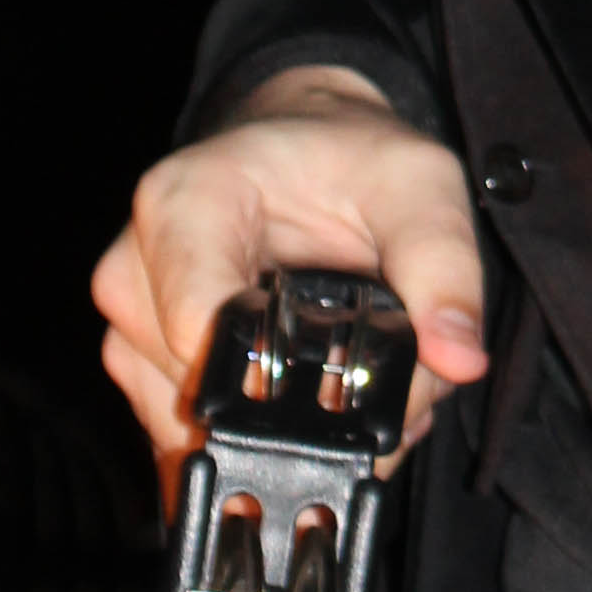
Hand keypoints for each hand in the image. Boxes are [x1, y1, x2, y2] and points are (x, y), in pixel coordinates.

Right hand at [92, 63, 487, 484]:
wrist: (304, 149)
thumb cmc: (351, 159)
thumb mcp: (420, 187)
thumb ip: (444, 271)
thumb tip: (458, 360)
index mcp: (184, 202)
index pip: (197, 325)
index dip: (280, 379)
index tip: (350, 381)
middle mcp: (136, 268)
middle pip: (207, 395)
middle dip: (308, 412)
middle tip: (378, 372)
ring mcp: (132, 328)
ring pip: (200, 433)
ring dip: (289, 432)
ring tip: (347, 374)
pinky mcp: (143, 373)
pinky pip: (192, 442)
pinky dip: (263, 437)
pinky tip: (309, 395)